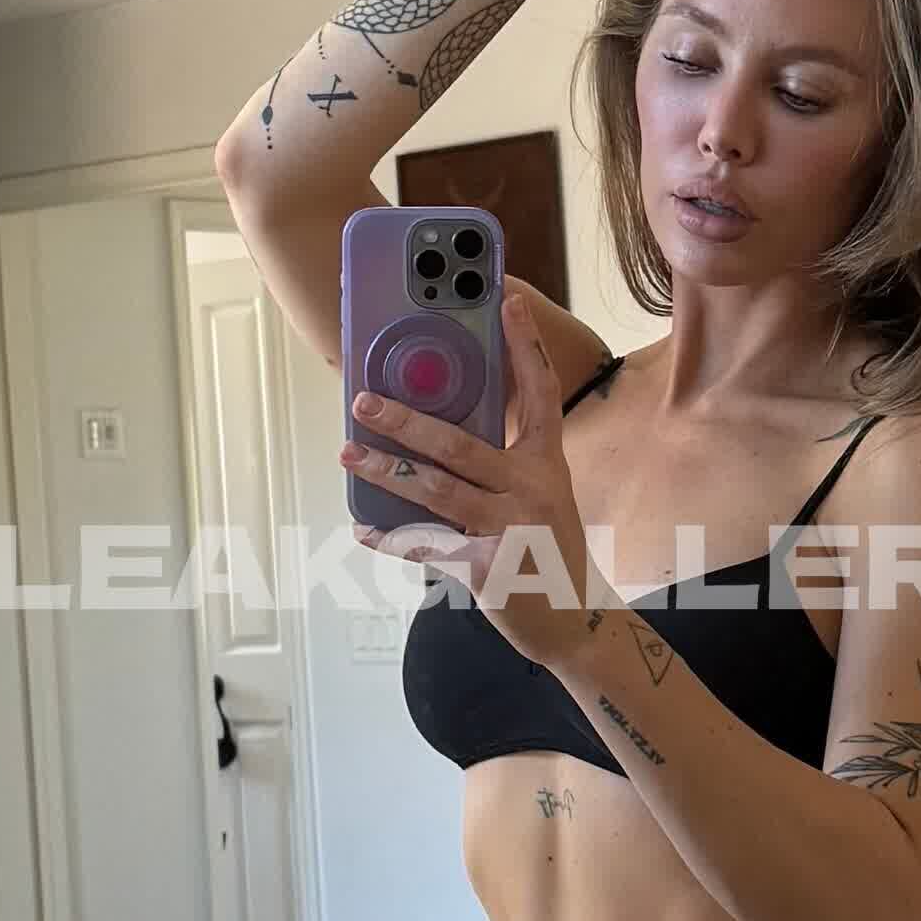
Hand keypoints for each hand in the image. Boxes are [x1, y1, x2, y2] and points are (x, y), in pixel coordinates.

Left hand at [345, 282, 598, 665]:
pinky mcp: (490, 567)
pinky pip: (428, 545)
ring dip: (384, 470)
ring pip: (436, 490)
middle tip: (363, 400)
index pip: (539, 392)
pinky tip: (364, 528)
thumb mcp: (537, 496)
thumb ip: (497, 465)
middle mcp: (532, 488)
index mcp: (546, 462)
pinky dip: (391, 537)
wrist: (572, 618)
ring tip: (347, 453)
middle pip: (460, 444)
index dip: (524, 345)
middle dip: (405, 420)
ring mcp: (511, 528)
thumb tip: (431, 435)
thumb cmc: (544, 549)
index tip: (506, 301)